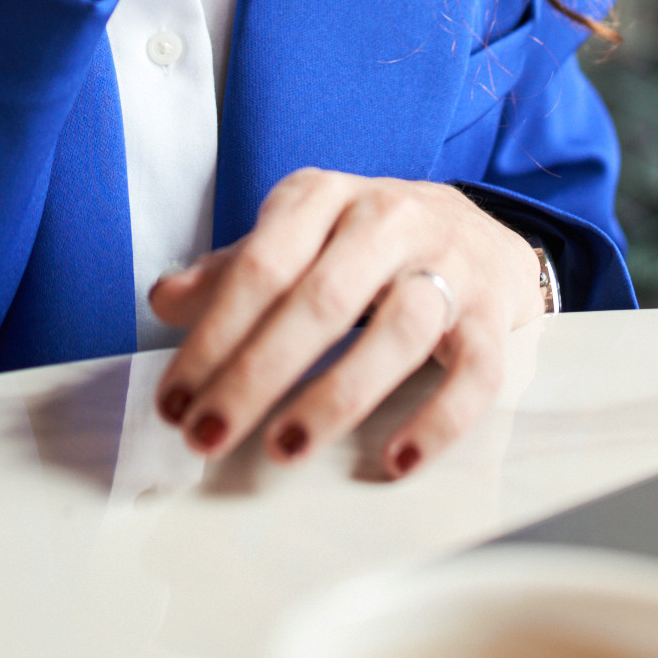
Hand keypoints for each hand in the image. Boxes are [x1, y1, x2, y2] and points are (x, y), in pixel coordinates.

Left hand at [147, 170, 548, 478]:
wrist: (477, 229)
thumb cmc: (365, 243)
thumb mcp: (296, 235)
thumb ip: (233, 269)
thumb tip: (165, 300)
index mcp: (324, 196)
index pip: (261, 266)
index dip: (213, 335)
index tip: (175, 399)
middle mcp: (387, 220)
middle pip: (321, 300)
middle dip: (257, 374)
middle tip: (209, 433)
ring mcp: (448, 265)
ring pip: (398, 331)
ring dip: (336, 395)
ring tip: (285, 447)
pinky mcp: (493, 315)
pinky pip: (474, 373)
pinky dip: (437, 420)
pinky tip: (395, 461)